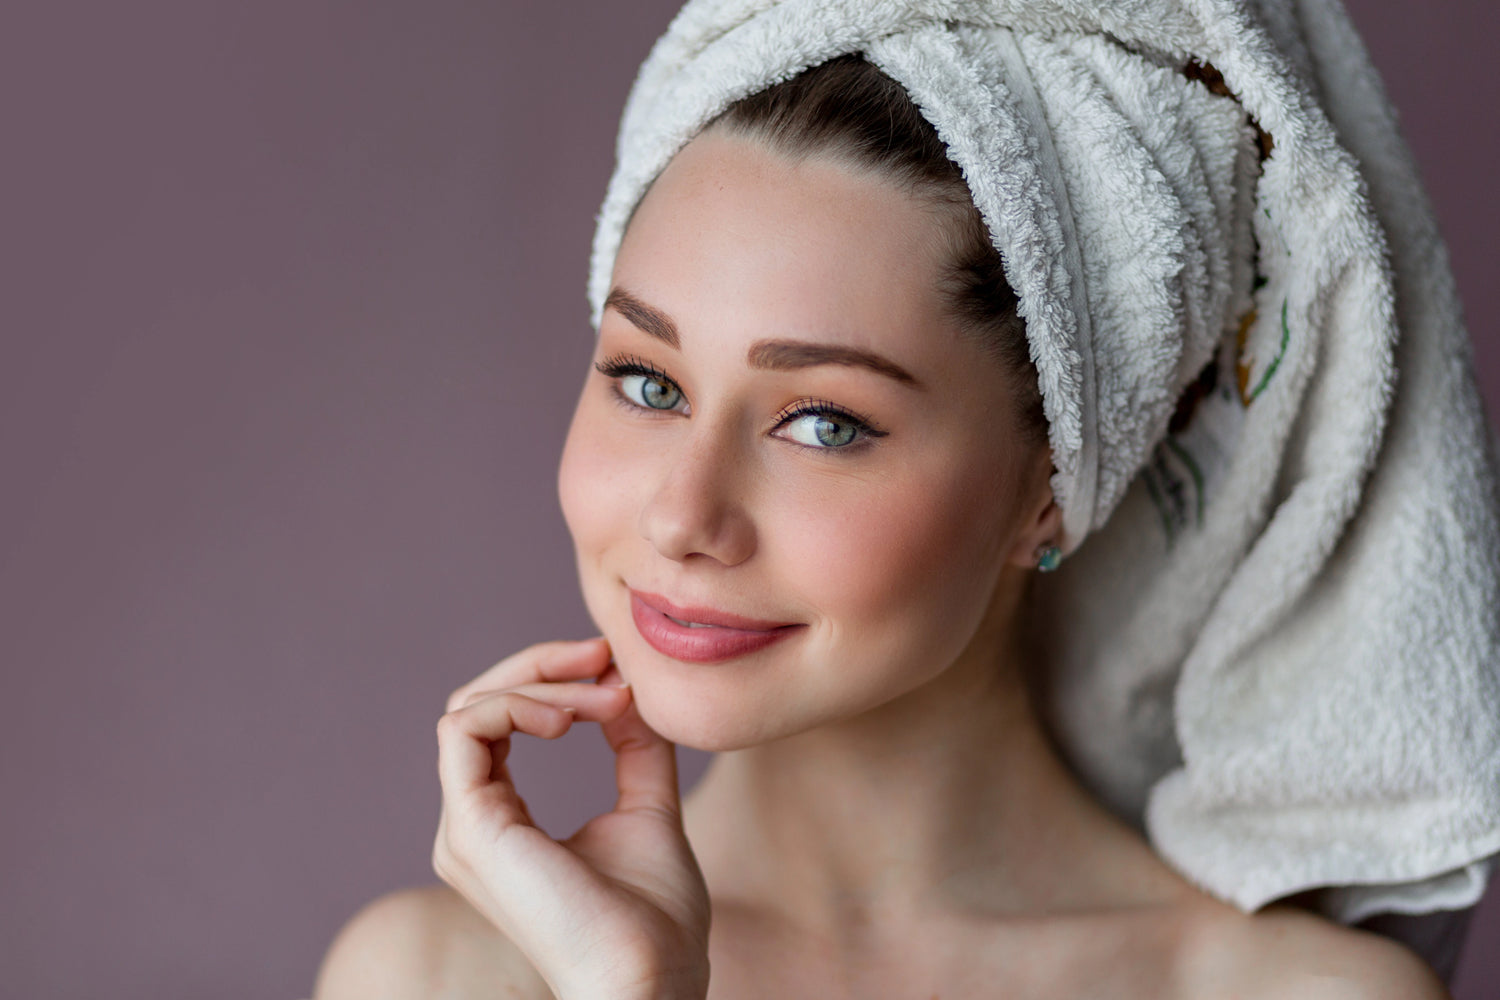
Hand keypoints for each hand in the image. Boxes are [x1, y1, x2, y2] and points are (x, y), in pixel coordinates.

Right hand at [433, 638, 710, 999]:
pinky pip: (465, 729)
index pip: (499, 720)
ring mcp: (465, 828)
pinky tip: (572, 716)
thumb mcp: (647, 807)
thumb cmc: (654, 918)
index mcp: (503, 822)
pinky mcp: (471, 829)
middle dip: (543, 664)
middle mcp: (473, 824)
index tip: (614, 665)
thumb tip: (626, 686)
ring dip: (542, 682)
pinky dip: (519, 702)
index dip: (552, 677)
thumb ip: (634, 747)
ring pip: (469, 708)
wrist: (652, 977)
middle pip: (477, 704)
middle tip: (604, 653)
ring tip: (606, 696)